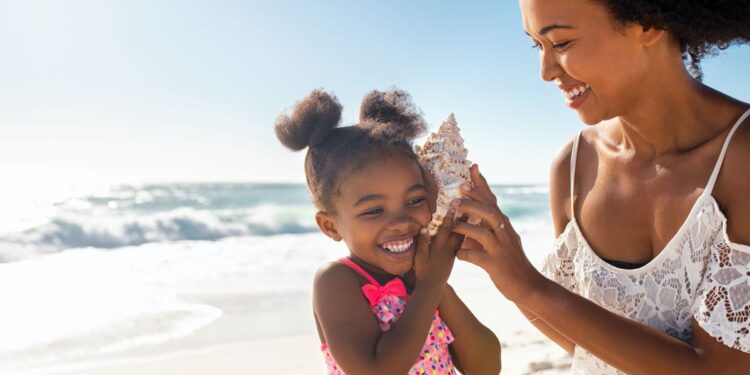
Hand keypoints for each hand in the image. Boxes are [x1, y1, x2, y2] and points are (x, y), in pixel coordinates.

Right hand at [413, 208, 463, 287]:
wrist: (432, 287)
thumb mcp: (419, 257)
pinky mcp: (453, 257)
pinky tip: (469, 229)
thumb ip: (422, 243)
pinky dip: (465, 235)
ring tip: (472, 214)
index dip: (451, 216)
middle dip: (463, 217)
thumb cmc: (422, 271)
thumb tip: (424, 228)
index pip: (446, 228)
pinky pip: (461, 243)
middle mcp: (448, 248)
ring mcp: (452, 252)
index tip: (455, 205)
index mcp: (439, 246)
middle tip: (469, 205)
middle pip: (458, 230)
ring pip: (462, 236)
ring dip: (466, 225)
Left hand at [451, 164, 545, 302]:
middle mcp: (504, 234)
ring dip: (466, 225)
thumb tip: (464, 221)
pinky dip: (466, 254)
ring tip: (452, 222)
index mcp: (504, 226)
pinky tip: (458, 254)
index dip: (482, 185)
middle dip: (472, 202)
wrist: (527, 286)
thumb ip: (482, 231)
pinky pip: (478, 257)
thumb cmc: (510, 262)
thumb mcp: (500, 242)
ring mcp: (501, 249)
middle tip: (456, 195)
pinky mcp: (496, 265)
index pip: (492, 201)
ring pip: (483, 231)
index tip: (473, 168)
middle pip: (489, 211)